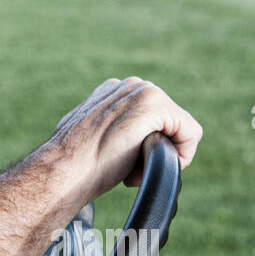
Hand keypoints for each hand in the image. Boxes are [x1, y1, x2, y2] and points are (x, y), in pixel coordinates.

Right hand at [48, 77, 202, 200]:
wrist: (64, 170)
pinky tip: (148, 165)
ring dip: (162, 155)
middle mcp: (132, 85)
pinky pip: (190, 133)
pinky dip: (180, 156)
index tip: (122, 163)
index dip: (146, 148)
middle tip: (126, 169)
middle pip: (172, 125)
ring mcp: (143, 90)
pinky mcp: (153, 104)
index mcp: (116, 90)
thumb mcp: (92, 135)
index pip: (157, 121)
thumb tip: (112, 138)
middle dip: (156, 151)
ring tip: (131, 168)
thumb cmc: (75, 162)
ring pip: (182, 129)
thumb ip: (109, 127)